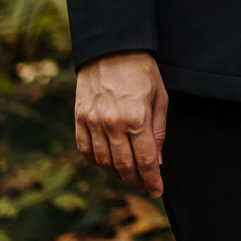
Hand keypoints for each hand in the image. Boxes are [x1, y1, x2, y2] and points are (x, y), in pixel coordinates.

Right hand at [75, 52, 168, 196]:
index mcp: (137, 118)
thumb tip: (157, 162)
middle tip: (143, 189)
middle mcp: (112, 124)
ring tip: (127, 178)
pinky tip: (106, 164)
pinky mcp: (79, 118)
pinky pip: (85, 149)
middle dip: (136, 182)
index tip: (157, 191)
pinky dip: (95, 161)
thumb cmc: (142, 72)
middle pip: (124, 166)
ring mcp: (93, 122)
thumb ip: (158, 132)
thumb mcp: (160, 98)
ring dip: (116, 175)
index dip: (152, 180)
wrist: (111, 49)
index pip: (145, 161)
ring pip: (103, 162)